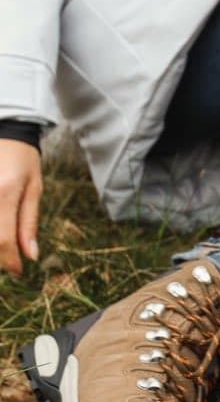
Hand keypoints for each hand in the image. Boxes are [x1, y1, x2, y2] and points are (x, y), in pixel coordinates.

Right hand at [0, 139, 41, 276]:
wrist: (5, 130)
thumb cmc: (22, 159)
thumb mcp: (34, 189)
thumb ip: (29, 223)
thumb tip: (30, 256)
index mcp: (5, 193)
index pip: (2, 239)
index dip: (8, 261)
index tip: (17, 271)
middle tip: (8, 261)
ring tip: (5, 246)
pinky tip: (2, 230)